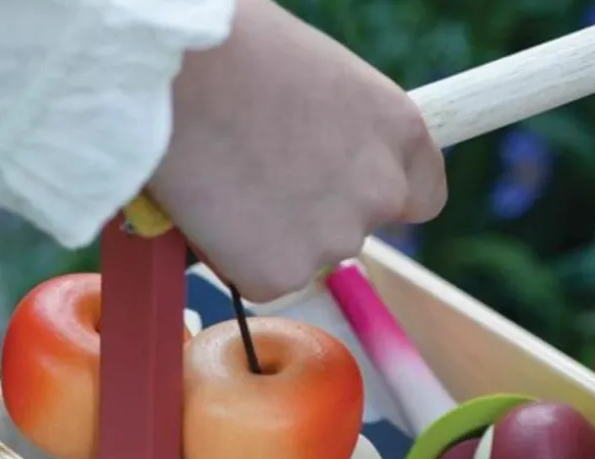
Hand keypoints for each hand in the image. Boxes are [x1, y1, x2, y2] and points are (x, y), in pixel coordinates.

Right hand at [149, 0, 446, 302]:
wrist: (172, 72)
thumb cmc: (233, 45)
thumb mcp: (319, 72)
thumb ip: (343, 127)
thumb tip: (327, 149)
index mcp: (399, 131)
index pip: (422, 196)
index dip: (384, 196)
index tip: (353, 192)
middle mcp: (380, 192)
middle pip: (356, 227)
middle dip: (316, 214)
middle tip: (262, 176)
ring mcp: (334, 241)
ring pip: (307, 254)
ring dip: (274, 234)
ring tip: (228, 178)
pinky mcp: (281, 275)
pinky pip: (261, 277)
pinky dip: (235, 257)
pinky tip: (211, 209)